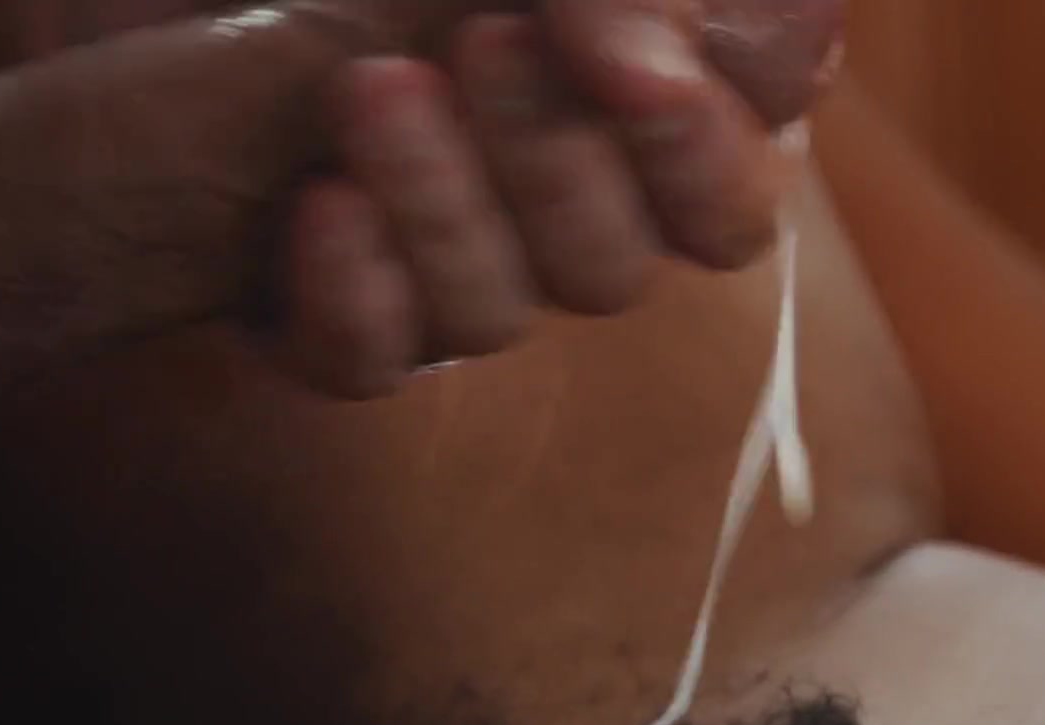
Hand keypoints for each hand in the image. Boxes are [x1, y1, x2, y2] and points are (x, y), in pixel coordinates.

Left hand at [279, 0, 841, 396]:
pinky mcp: (333, 313)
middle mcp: (550, 212)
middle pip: (622, 268)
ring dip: (444, 205)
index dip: (702, 153)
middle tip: (478, 39)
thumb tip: (691, 55)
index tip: (623, 56)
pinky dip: (353, 295)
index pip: (730, 202)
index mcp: (626, 122)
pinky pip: (374, 365)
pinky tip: (313, 208)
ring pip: (501, 316)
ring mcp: (443, 272)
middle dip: (555, 158)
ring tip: (360, 90)